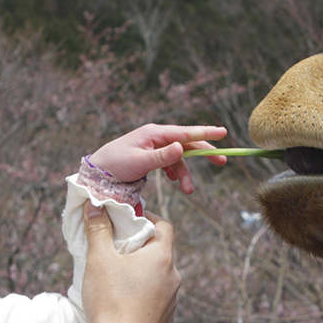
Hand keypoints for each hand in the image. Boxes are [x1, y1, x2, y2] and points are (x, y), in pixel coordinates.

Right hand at [81, 207, 179, 322]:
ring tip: (117, 277)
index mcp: (162, 258)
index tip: (130, 219)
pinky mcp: (165, 320)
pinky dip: (143, 294)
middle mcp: (173, 277)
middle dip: (140, 247)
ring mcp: (172, 301)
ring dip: (142, 272)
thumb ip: (97, 229)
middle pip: (160, 252)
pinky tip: (123, 301)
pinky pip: (156, 298)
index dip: (148, 218)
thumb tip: (94, 205)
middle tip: (117, 248)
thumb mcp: (99, 260)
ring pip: (158, 277)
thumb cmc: (110, 301)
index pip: (164, 226)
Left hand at [84, 124, 227, 194]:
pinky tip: (174, 181)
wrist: (98, 171)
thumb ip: (162, 157)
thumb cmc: (116, 163)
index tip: (223, 132)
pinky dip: (175, 172)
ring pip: (179, 157)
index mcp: (155, 133)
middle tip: (222, 161)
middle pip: (187, 143)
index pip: (186, 132)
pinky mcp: (151, 155)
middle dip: (204, 153)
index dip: (206, 133)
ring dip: (185, 173)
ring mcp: (154, 145)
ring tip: (187, 191)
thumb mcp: (140, 161)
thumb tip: (183, 148)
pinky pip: (170, 162)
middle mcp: (157, 136)